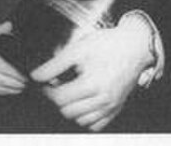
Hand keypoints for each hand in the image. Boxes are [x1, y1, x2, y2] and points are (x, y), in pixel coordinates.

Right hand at [0, 22, 26, 97]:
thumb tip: (10, 27)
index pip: (1, 67)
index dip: (16, 72)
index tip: (27, 72)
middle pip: (1, 81)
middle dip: (17, 82)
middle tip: (30, 80)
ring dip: (11, 90)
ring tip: (23, 86)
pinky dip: (0, 92)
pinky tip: (8, 89)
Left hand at [31, 20, 154, 131]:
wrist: (134, 46)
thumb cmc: (107, 44)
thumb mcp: (78, 48)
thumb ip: (55, 64)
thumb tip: (36, 76)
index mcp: (92, 84)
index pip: (60, 98)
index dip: (48, 89)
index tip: (46, 81)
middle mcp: (103, 99)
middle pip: (68, 111)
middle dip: (58, 98)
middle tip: (58, 83)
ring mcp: (111, 106)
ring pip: (80, 121)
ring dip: (71, 108)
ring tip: (71, 90)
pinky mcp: (116, 109)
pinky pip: (95, 125)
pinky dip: (86, 117)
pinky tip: (83, 100)